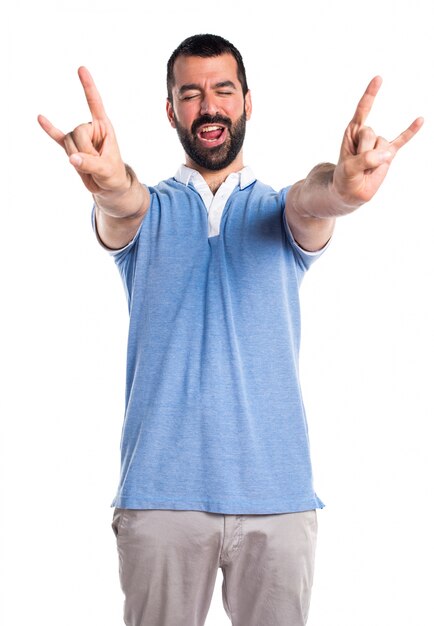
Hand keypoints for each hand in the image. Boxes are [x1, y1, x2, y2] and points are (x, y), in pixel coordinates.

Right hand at [38, 67, 129, 194]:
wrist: (108, 186)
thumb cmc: (113, 175)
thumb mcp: (107, 170)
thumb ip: (91, 164)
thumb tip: (72, 158)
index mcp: (104, 127)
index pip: (95, 104)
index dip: (88, 87)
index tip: (81, 68)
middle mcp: (90, 128)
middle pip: (77, 132)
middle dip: (84, 152)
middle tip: (96, 164)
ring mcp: (79, 137)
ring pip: (68, 142)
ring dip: (76, 158)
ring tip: (89, 166)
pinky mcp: (71, 147)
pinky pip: (57, 137)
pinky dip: (49, 129)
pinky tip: (40, 118)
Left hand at [332, 76, 423, 207]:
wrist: (351, 191)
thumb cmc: (345, 177)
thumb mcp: (348, 169)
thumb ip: (365, 160)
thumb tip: (387, 154)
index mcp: (353, 132)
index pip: (362, 110)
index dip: (370, 94)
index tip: (379, 79)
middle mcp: (367, 133)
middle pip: (370, 133)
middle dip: (362, 151)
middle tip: (356, 163)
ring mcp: (379, 143)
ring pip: (381, 146)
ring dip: (373, 161)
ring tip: (365, 168)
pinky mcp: (389, 153)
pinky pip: (402, 140)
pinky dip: (411, 132)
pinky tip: (420, 120)